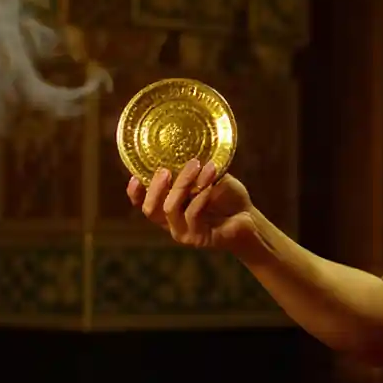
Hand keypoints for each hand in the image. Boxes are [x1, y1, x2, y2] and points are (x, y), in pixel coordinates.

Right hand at [127, 159, 258, 252]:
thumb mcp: (209, 178)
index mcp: (169, 209)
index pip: (144, 204)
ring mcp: (184, 233)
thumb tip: (187, 144)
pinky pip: (192, 214)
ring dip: (182, 184)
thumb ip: (195, 169)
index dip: (135, 194)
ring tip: (196, 164)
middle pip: (151, 209)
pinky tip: (210, 183)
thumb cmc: (228, 197)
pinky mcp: (198, 238)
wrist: (249, 217)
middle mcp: (172, 223)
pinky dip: (199, 196)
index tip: (134, 176)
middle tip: (165, 169)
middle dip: (155, 187)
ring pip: (171, 208)